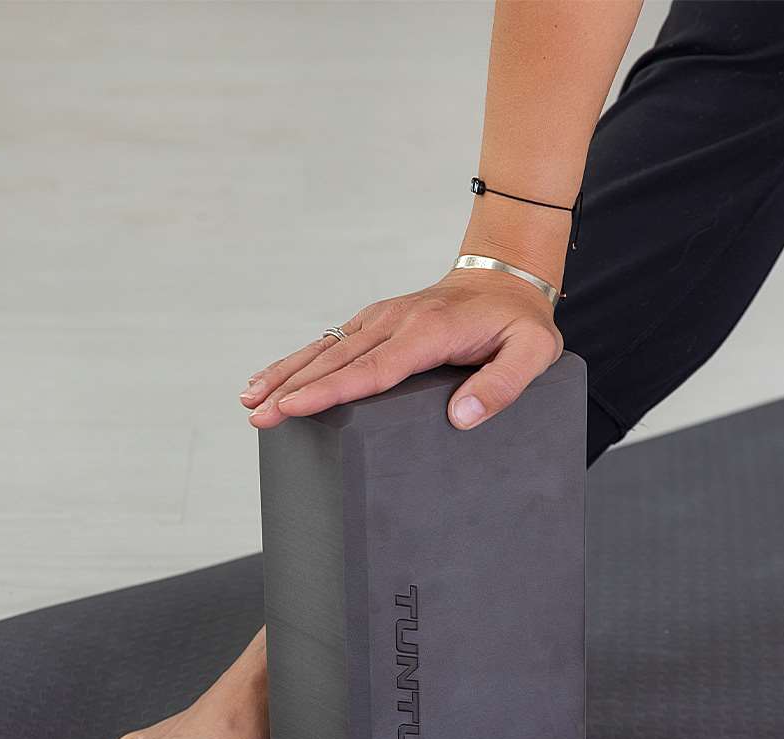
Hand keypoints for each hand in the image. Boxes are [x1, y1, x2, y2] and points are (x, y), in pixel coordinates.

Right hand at [239, 268, 562, 430]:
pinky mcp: (375, 321)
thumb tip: (462, 417)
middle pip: (336, 360)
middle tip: (258, 416)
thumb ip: (502, 386)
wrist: (507, 276)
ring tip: (250, 400)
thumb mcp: (533, 354)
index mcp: (427, 332)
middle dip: (293, 388)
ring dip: (285, 373)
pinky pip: (331, 343)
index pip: (372, 369)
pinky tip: (274, 379)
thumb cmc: (520, 322)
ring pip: (325, 348)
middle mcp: (395, 321)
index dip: (330, 391)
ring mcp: (381, 318)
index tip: (296, 406)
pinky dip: (298, 361)